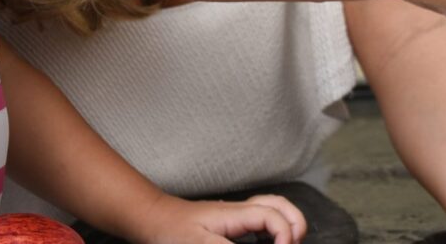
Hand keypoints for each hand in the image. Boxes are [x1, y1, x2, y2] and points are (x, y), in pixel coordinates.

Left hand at [125, 194, 307, 243]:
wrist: (151, 219)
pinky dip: (272, 228)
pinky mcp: (229, 222)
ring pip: (272, 209)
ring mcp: (235, 214)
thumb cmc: (169, 230)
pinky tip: (268, 242)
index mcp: (236, 214)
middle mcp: (240, 210)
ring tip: (288, 242)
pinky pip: (260, 218)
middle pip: (280, 205)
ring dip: (286, 223)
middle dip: (294, 224)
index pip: (273, 217)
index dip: (285, 234)